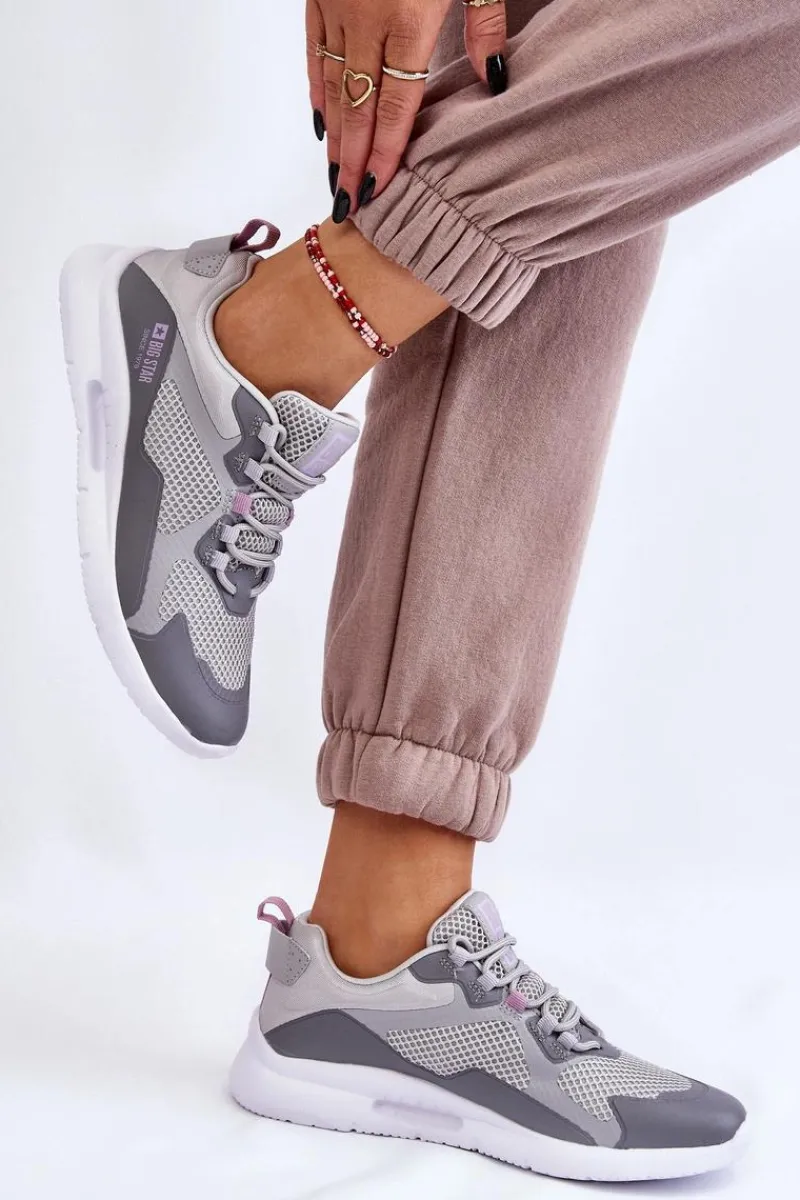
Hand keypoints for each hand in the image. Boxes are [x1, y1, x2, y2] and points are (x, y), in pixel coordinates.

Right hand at [307, 0, 507, 219]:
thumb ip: (485, 21)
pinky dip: (317, 89)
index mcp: (409, 19)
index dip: (386, 151)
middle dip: (352, 159)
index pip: (396, 104)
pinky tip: (323, 122)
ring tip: (336, 175)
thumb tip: (494, 77)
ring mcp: (337, 6)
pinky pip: (312, 49)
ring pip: (332, 85)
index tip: (377, 189)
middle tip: (348, 200)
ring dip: (334, 135)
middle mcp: (366, 19)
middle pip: (358, 106)